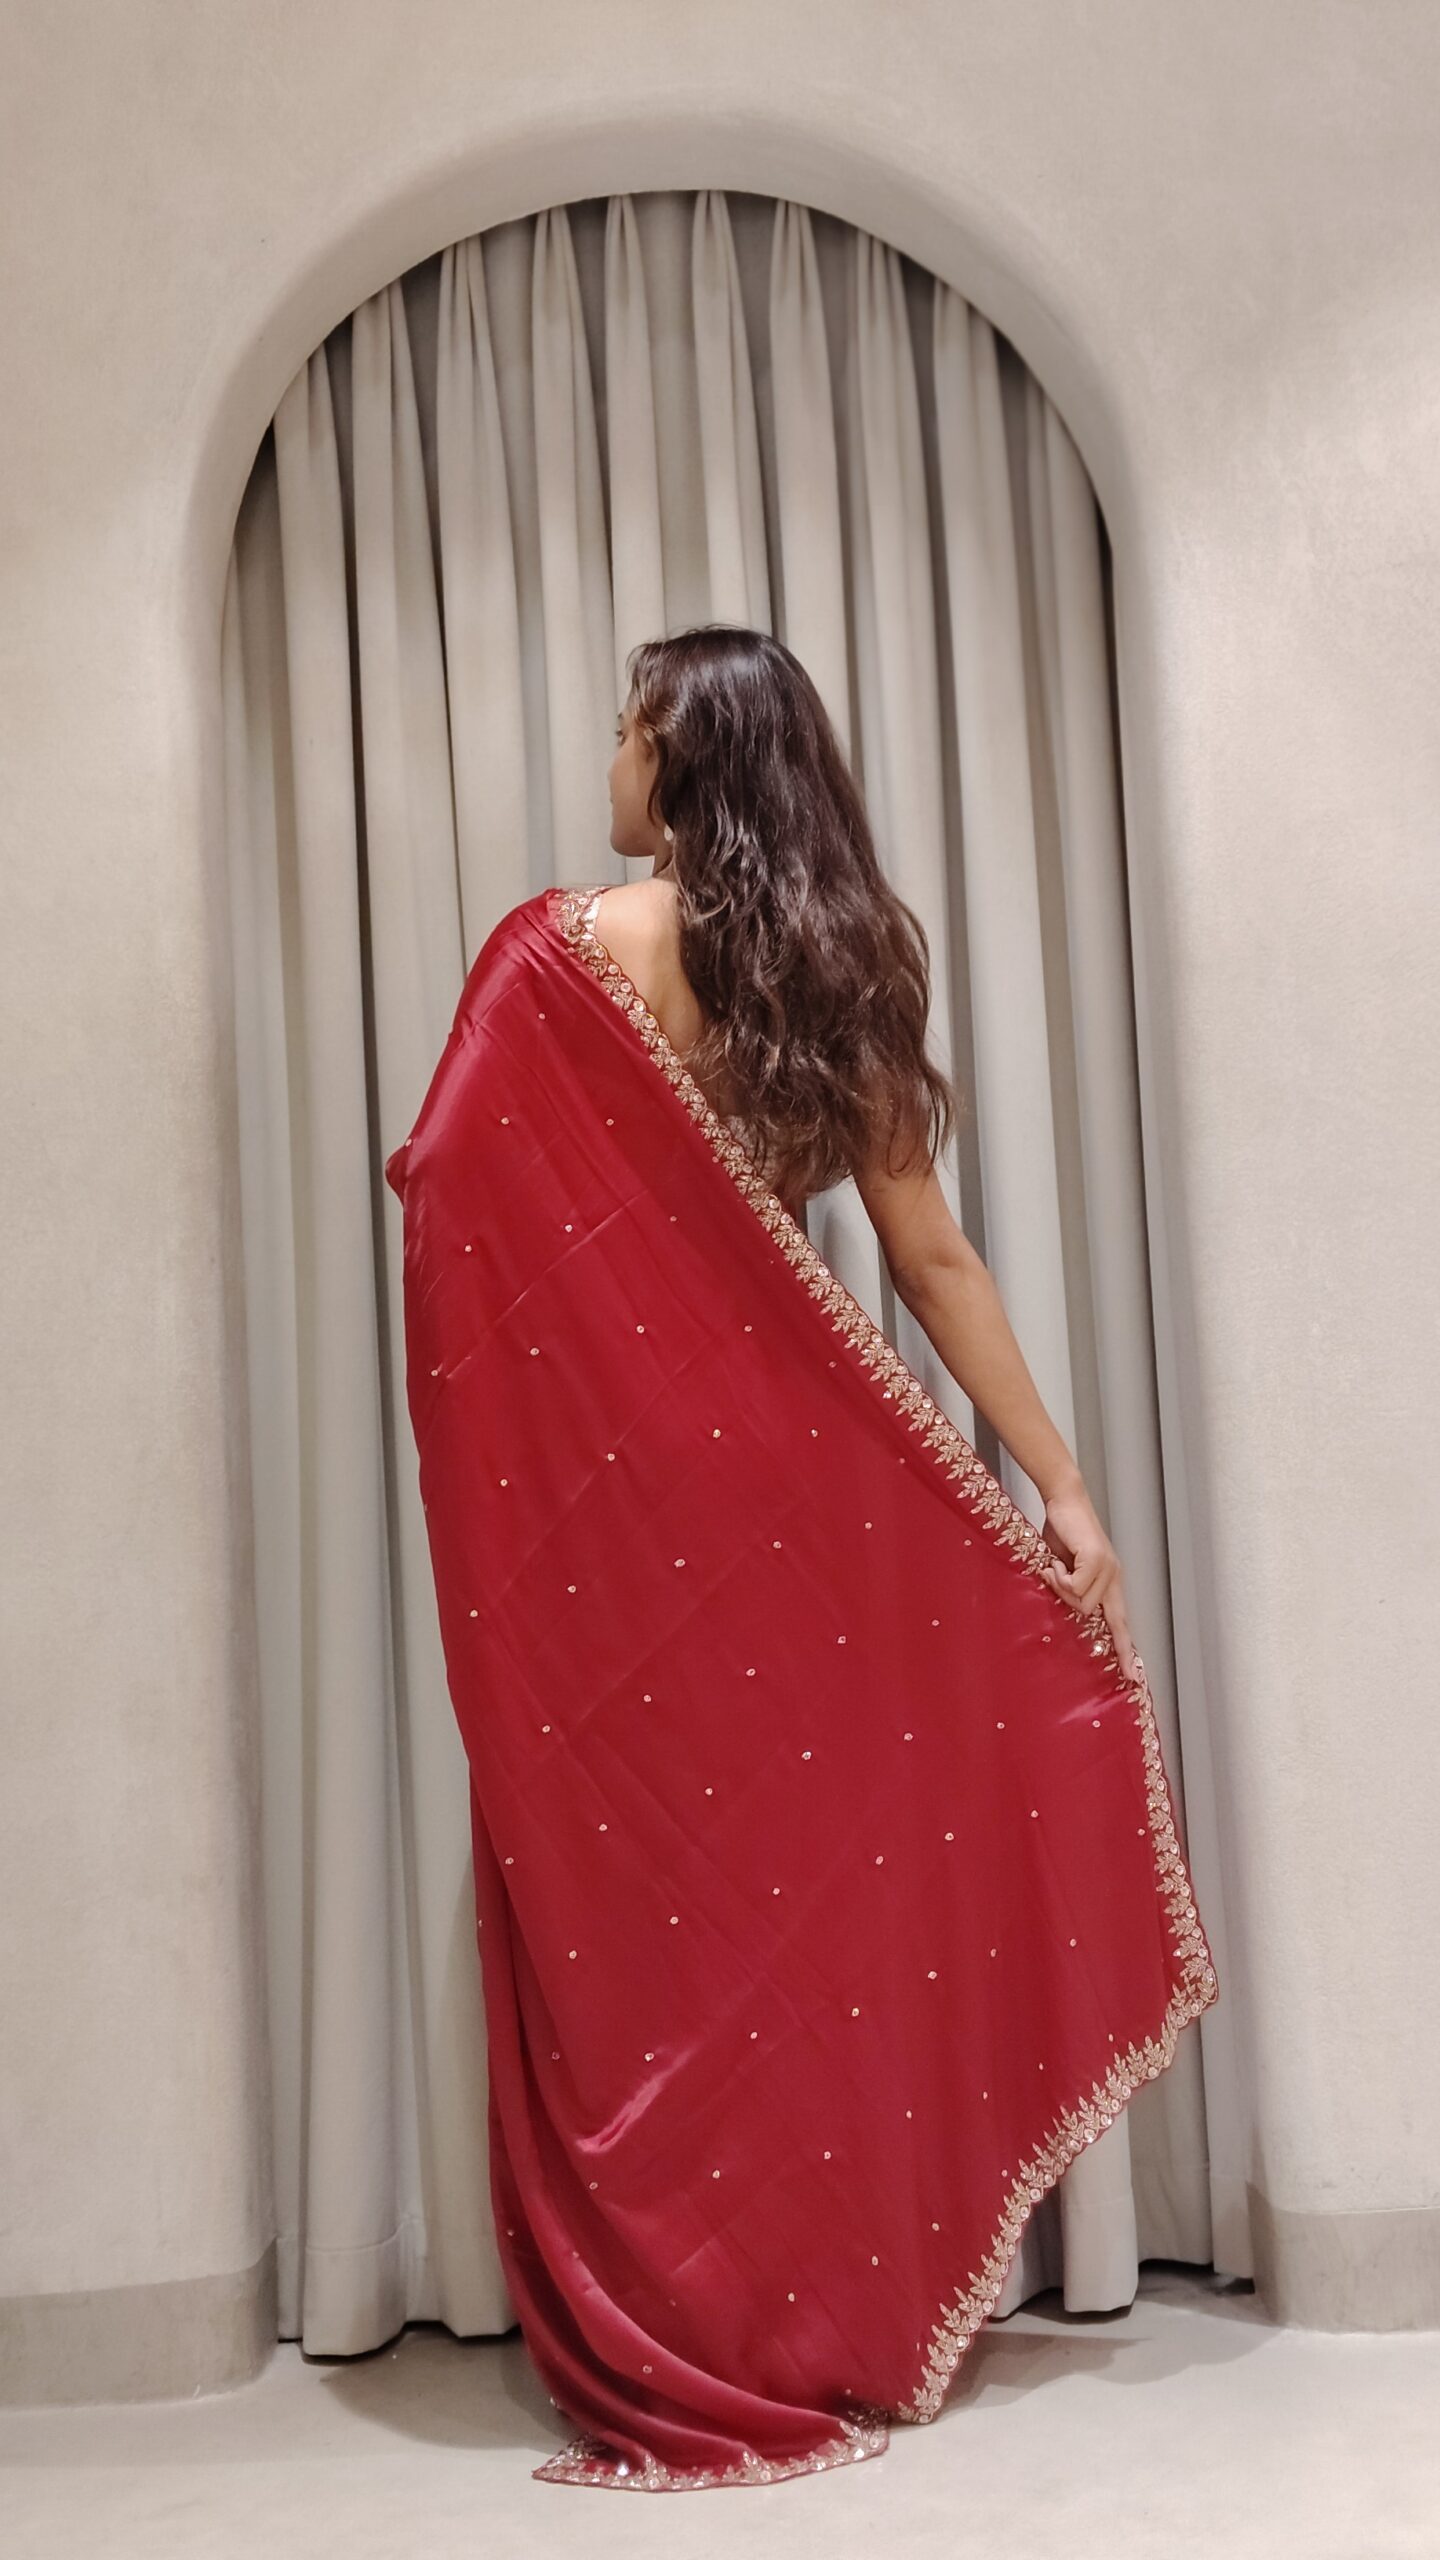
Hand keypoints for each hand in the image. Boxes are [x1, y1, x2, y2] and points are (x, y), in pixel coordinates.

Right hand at [1039, 1480, 1139, 1680]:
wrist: (1064, 1501)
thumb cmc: (1062, 1534)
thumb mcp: (1066, 1569)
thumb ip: (1070, 1589)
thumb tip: (1068, 1608)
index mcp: (1110, 1583)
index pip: (1121, 1624)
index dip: (1125, 1651)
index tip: (1132, 1678)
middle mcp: (1114, 1578)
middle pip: (1098, 1617)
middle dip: (1069, 1600)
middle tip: (1052, 1574)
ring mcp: (1108, 1569)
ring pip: (1083, 1604)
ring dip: (1061, 1586)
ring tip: (1054, 1564)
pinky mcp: (1097, 1560)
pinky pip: (1075, 1587)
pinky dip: (1058, 1576)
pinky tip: (1055, 1560)